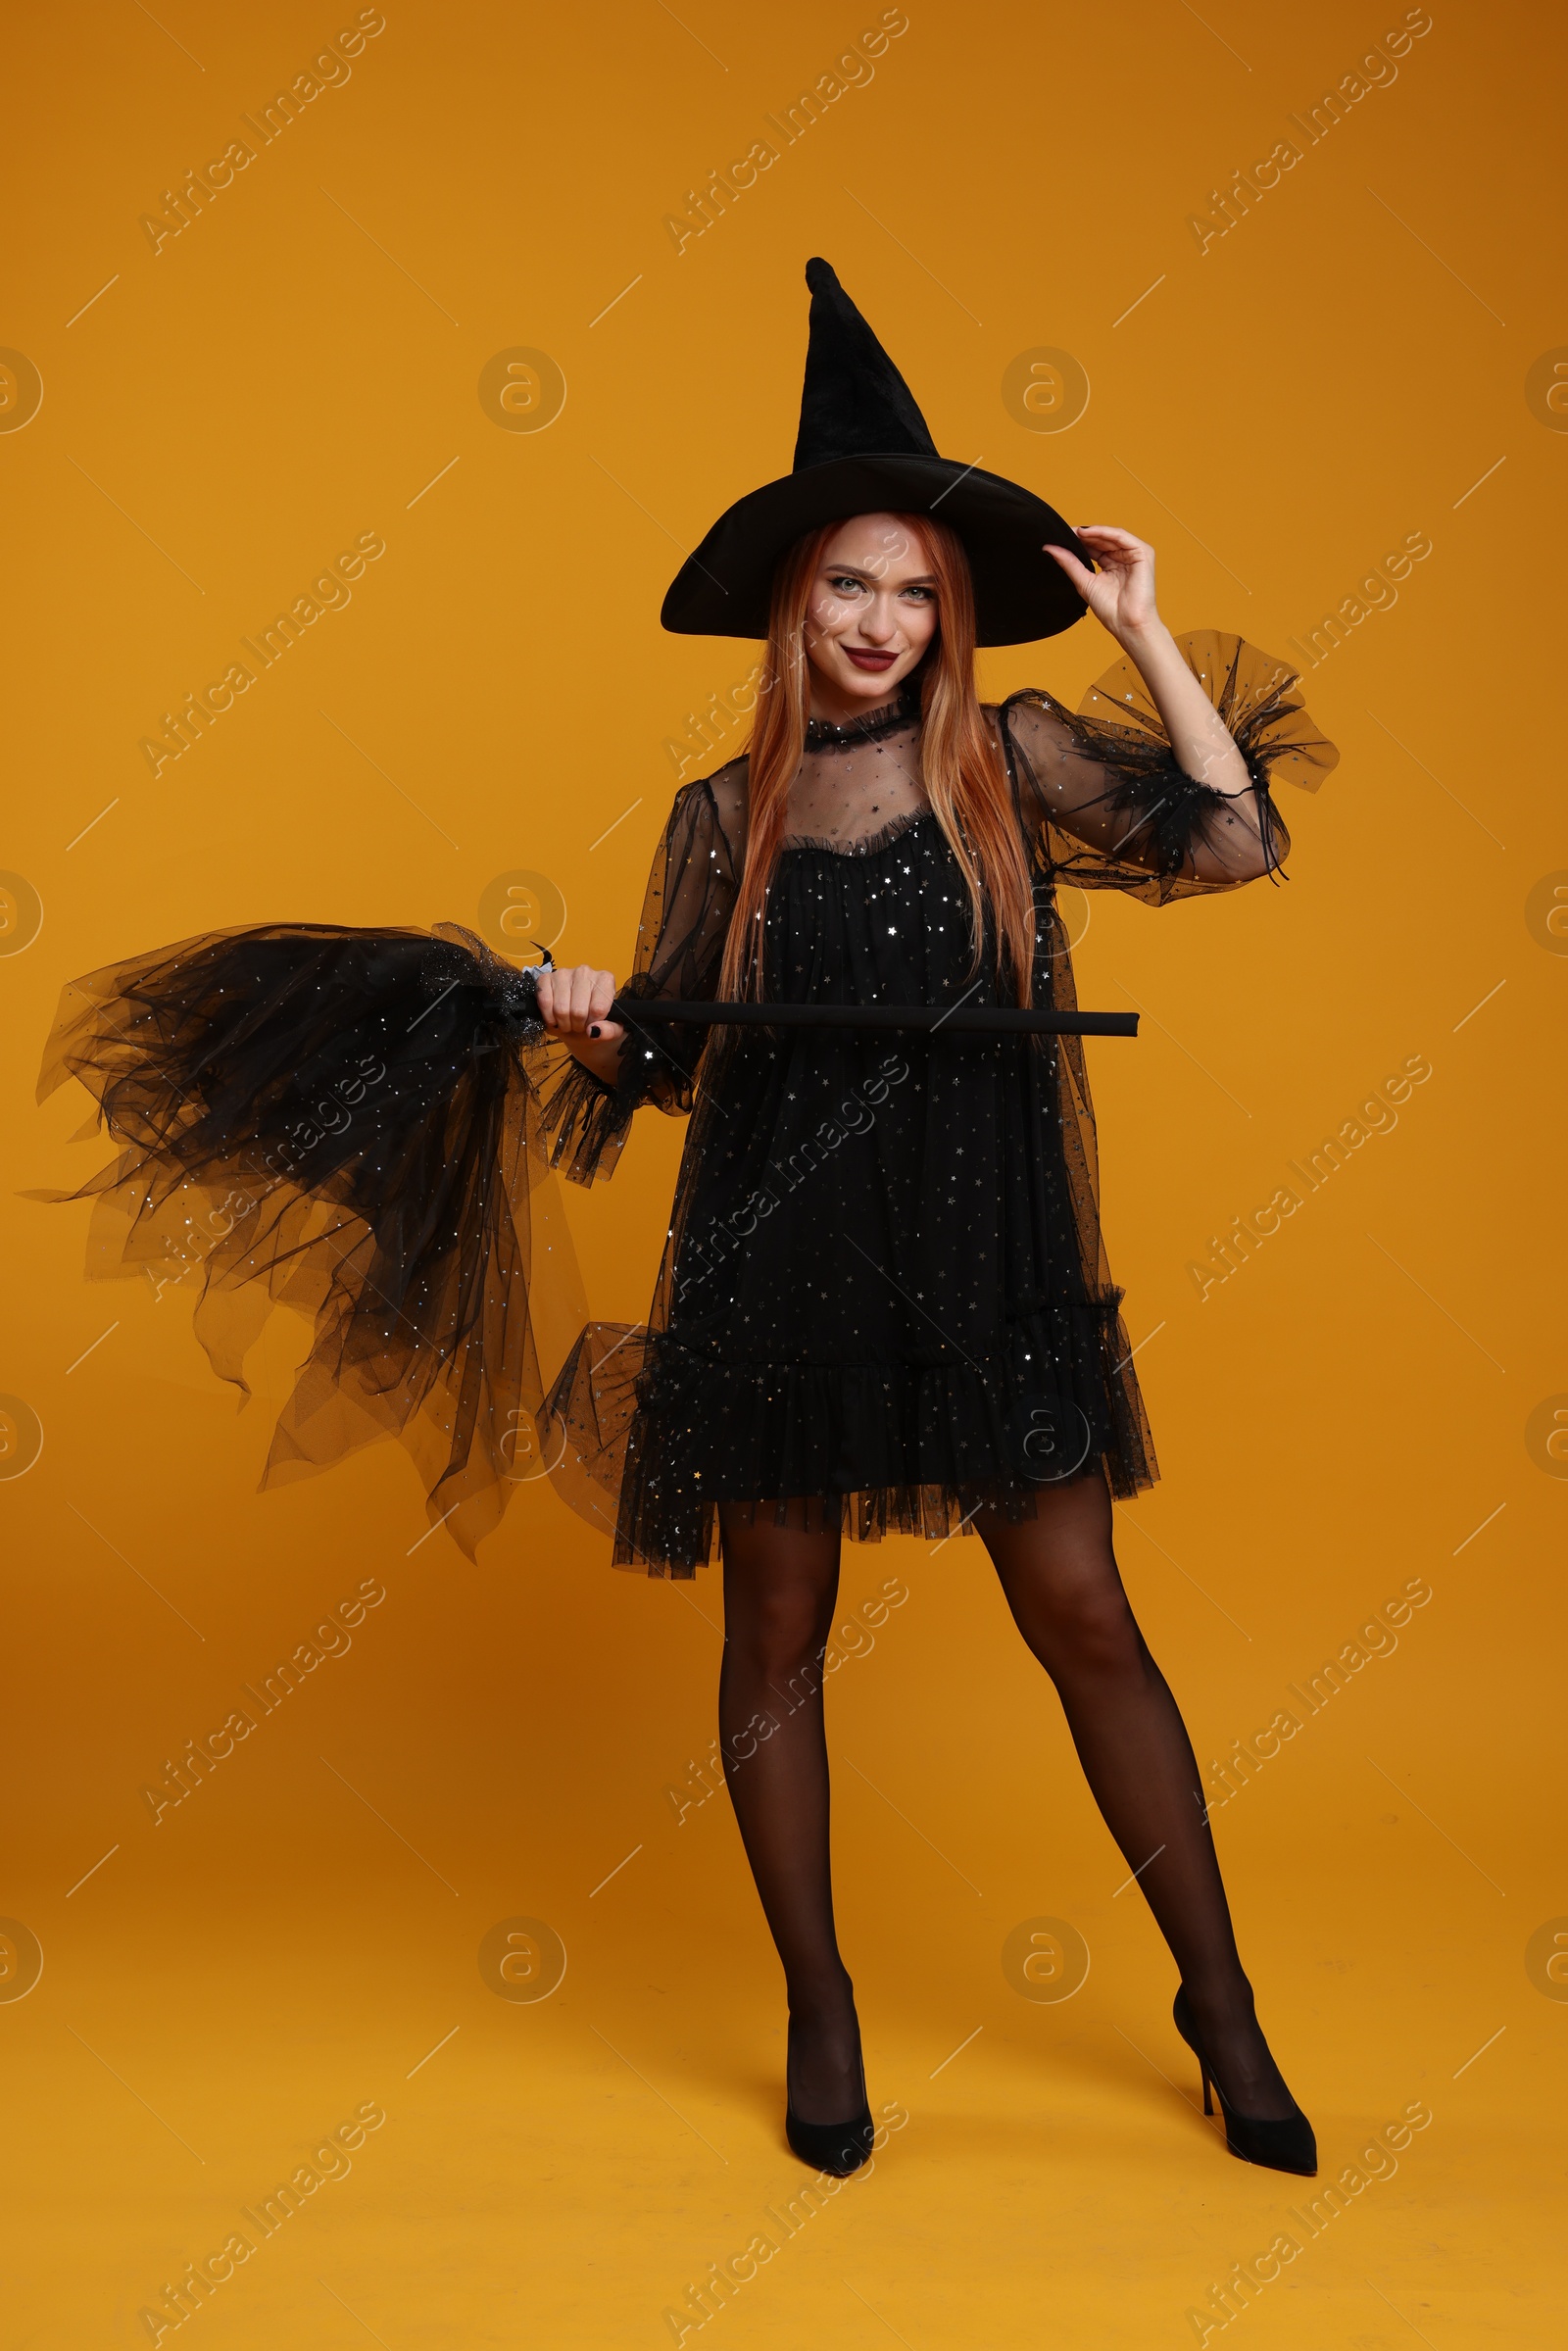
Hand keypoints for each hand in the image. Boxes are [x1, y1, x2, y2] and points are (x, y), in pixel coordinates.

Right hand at [534, 963, 624, 1069]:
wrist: (580, 1022)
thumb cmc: (597, 1022)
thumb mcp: (613, 1030)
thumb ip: (610, 1031)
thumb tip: (594, 1030)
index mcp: (605, 979)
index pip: (598, 1008)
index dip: (593, 1024)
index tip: (593, 1024)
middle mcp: (584, 972)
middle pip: (578, 1011)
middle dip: (577, 1025)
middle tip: (579, 1025)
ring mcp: (563, 973)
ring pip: (560, 1009)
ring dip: (563, 1023)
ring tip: (568, 1022)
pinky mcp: (545, 979)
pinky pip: (544, 1002)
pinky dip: (549, 1016)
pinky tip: (555, 1018)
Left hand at [1045, 525, 1163, 643]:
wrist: (1128, 624)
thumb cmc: (1111, 610)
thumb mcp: (1084, 582)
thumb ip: (1069, 563)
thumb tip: (1050, 549)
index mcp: (1111, 565)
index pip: (1094, 547)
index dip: (1078, 541)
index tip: (1060, 538)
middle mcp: (1123, 558)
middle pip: (1102, 540)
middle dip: (1083, 535)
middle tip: (1064, 532)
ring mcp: (1134, 554)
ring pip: (1111, 536)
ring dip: (1092, 532)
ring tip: (1074, 532)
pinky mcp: (1143, 553)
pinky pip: (1121, 536)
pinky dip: (1104, 532)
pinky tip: (1087, 533)